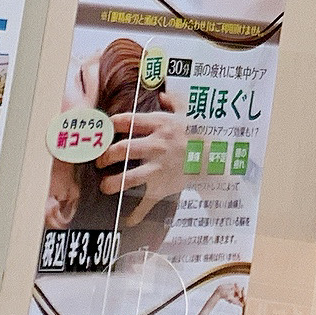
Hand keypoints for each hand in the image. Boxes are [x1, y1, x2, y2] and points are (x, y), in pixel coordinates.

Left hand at [101, 84, 186, 217]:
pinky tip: (127, 221)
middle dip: (105, 156)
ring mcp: (159, 168)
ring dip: (112, 183)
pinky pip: (146, 203)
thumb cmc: (198, 135)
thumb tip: (162, 93)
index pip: (127, 121)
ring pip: (128, 178)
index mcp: (159, 125)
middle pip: (122, 150)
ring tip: (105, 186)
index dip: (111, 125)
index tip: (104, 130)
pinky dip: (136, 214)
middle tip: (100, 160)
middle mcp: (156, 146)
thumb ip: (174, 101)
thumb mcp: (188, 113)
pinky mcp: (162, 187)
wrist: (216, 159)